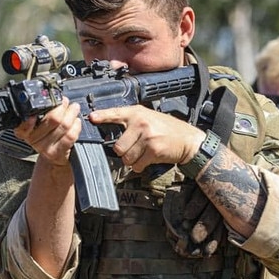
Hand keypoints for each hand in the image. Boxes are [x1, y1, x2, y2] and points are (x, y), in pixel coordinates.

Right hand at [14, 97, 81, 165]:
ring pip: (63, 126)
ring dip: (72, 114)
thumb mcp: (38, 124)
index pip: (25, 121)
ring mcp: (45, 147)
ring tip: (74, 108)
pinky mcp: (57, 152)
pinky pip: (70, 136)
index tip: (45, 102)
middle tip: (65, 101)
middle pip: (52, 119)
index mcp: (24, 130)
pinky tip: (77, 121)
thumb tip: (55, 96)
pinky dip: (76, 126)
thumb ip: (42, 111)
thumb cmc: (46, 137)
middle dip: (62, 106)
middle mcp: (32, 139)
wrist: (52, 158)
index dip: (35, 111)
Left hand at [89, 105, 204, 171]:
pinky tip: (149, 159)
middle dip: (124, 153)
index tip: (91, 117)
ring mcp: (147, 136)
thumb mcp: (149, 118)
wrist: (188, 140)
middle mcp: (141, 122)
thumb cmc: (167, 130)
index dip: (102, 116)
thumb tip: (113, 135)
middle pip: (118, 147)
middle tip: (135, 149)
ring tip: (144, 153)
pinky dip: (140, 166)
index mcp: (137, 113)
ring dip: (133, 161)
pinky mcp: (153, 150)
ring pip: (126, 158)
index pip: (116, 113)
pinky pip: (137, 165)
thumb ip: (132, 122)